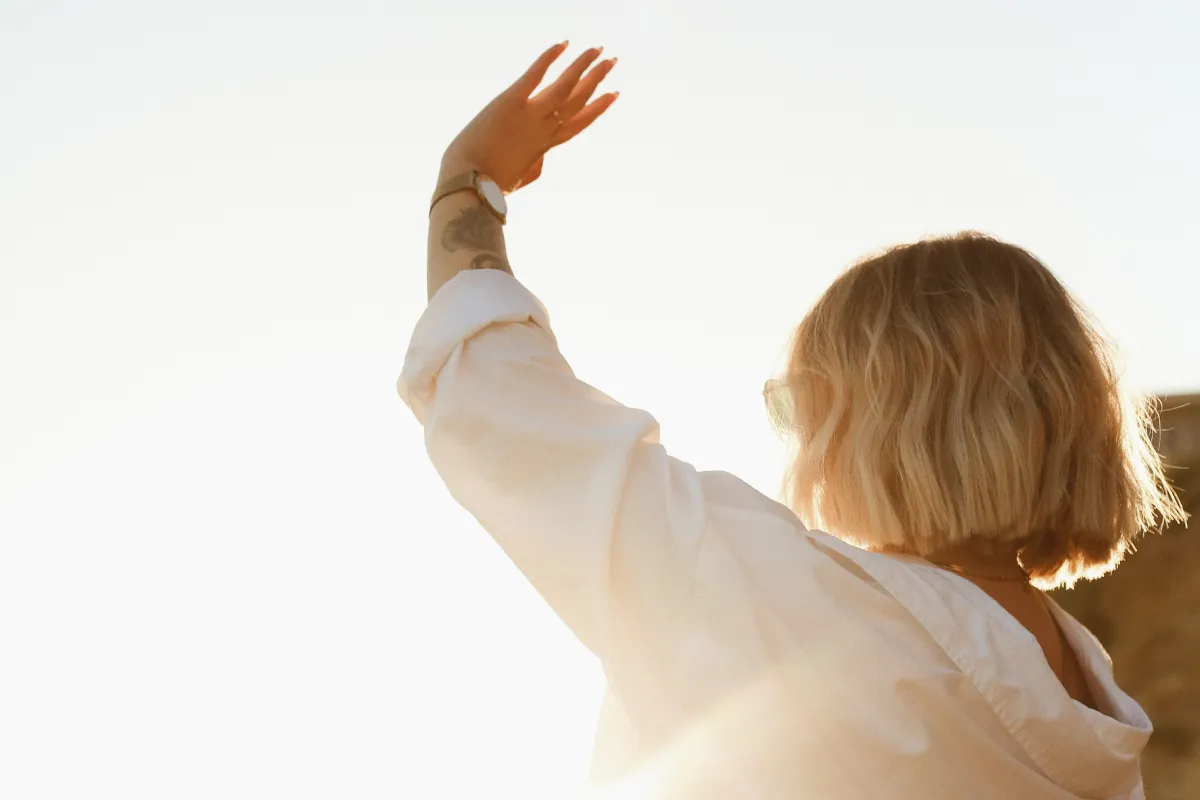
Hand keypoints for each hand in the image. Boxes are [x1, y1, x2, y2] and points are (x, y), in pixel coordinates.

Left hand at [440, 42, 618, 192]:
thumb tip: (541, 159)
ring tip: (599, 49)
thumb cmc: (488, 187)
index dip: (596, 108)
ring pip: (565, 86)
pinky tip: (563, 43)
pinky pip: (534, 75)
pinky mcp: (509, 102)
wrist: (470, 187)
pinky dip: (549, 58)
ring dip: (583, 65)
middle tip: (612, 61)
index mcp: (544, 147)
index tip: (612, 94)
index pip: (578, 123)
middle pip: (578, 101)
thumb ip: (535, 168)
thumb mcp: (519, 180)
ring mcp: (529, 115)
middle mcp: (543, 129)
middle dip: (596, 79)